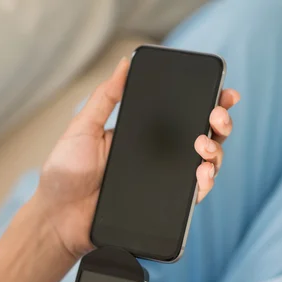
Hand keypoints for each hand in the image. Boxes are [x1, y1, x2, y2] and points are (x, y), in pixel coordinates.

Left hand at [35, 56, 239, 260]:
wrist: (59, 217)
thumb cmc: (65, 174)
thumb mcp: (83, 128)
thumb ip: (105, 97)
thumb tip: (124, 64)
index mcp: (142, 136)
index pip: (181, 116)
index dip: (207, 104)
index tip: (222, 94)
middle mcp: (158, 158)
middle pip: (202, 138)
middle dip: (219, 124)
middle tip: (216, 117)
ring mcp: (163, 182)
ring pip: (205, 165)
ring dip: (216, 152)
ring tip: (204, 146)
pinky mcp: (163, 207)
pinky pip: (193, 195)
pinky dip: (205, 183)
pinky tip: (202, 173)